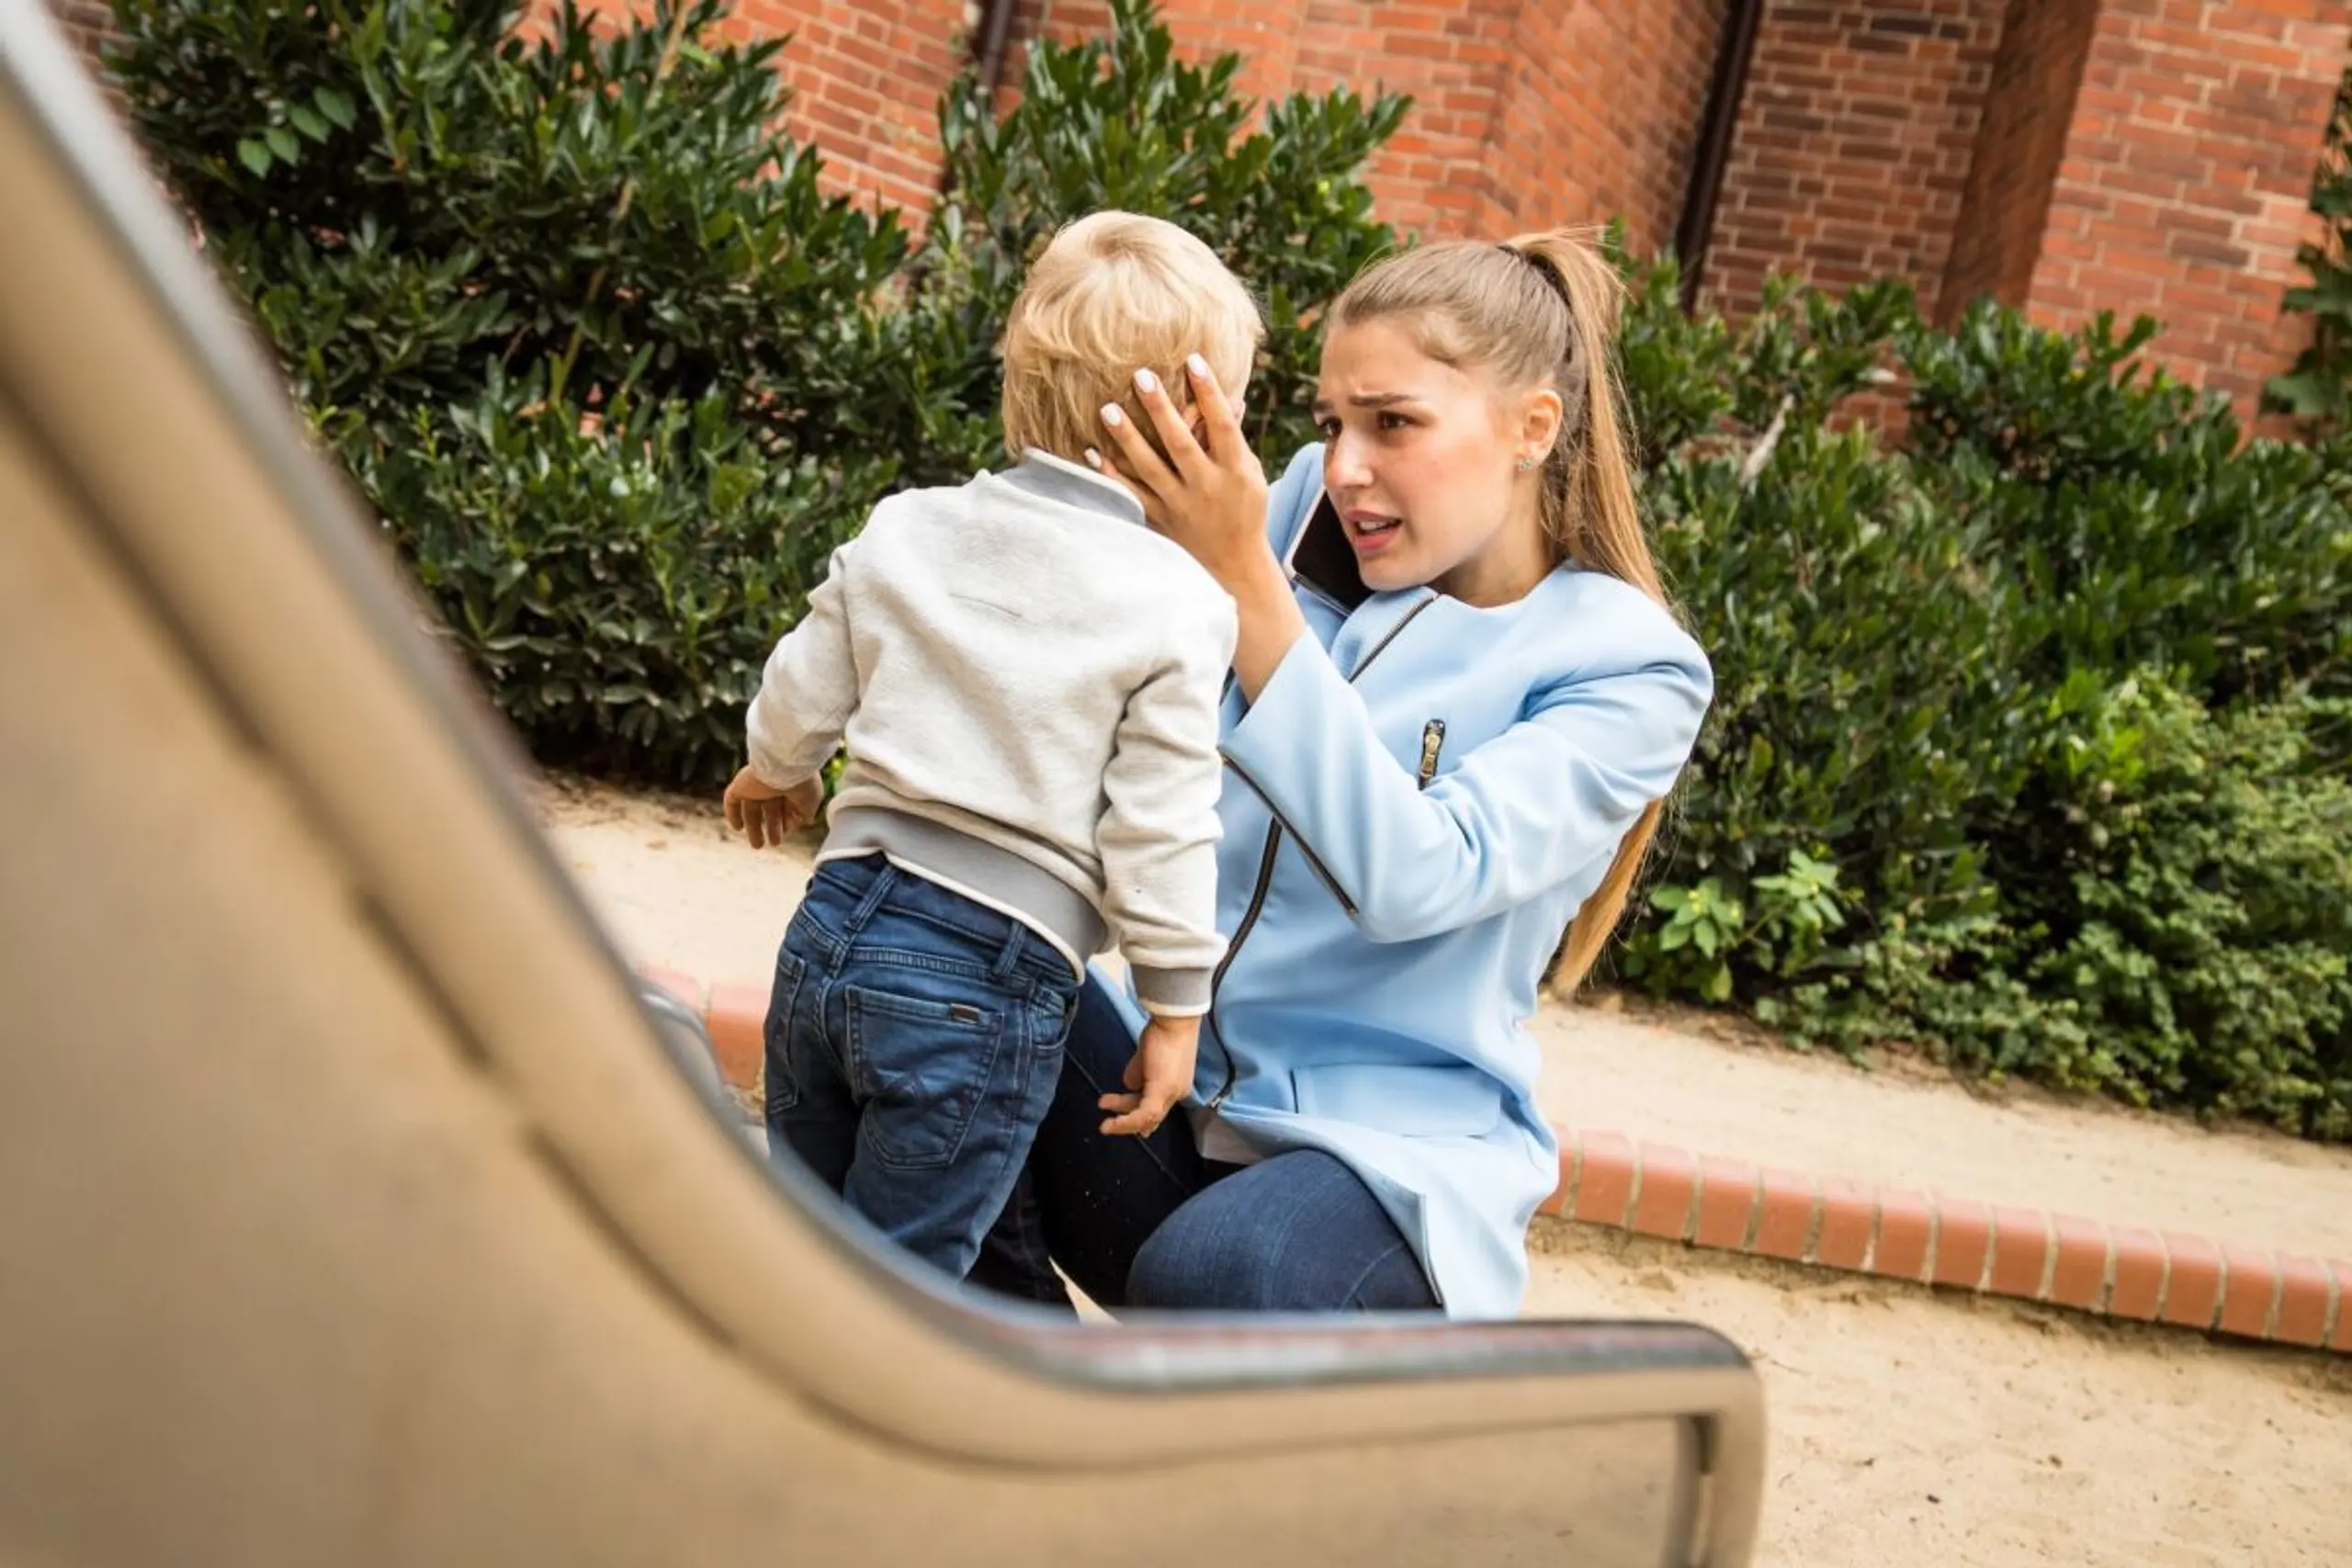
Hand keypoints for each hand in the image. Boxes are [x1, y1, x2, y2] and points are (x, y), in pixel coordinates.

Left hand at [723, 766, 822, 848]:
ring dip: (753, 828)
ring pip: (751, 809)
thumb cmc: (803, 782)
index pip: (784, 808)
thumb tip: (789, 828)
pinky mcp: (740, 785)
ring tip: (757, 845)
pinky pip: (732, 801)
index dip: (784, 823)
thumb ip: (801, 817)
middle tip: (771, 844)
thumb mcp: (809, 804)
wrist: (787, 765)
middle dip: (771, 828)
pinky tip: (737, 828)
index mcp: (789, 787)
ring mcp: (755, 786)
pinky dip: (732, 814)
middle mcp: (772, 787)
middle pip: (768, 811)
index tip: (784, 836)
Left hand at [1095, 356, 1272, 593]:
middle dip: (1161, 409)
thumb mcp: (1251, 475)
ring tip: (1108, 408)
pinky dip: (1110, 476)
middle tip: (1140, 375)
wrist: (1234, 567)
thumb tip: (1230, 400)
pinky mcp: (1160, 520)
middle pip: (1180, 443)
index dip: (1209, 392)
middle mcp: (1207, 486)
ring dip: (1127, 438)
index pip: (1222, 425)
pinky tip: (1091, 453)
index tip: (1193, 360)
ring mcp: (1181, 505)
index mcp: (1235, 470)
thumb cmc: (1245, 512)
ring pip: (1150, 467)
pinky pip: (1131, 495)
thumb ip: (1234, 440)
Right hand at [1097, 1012, 1198, 1137]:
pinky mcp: (1162, 1091)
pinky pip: (1143, 1114)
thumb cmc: (1162, 1031)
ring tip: (1104, 1124)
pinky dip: (1126, 1121)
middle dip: (1127, 1122)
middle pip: (1151, 1116)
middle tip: (1107, 1124)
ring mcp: (1171, 1094)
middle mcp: (1177, 1094)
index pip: (1156, 1109)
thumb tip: (1129, 1086)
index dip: (1139, 1119)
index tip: (1122, 1120)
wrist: (1174, 1021)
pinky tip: (1112, 1123)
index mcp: (1176, 1085)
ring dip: (1123, 1123)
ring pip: (1146, 1118)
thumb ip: (1138, 1073)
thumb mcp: (1145, 1058)